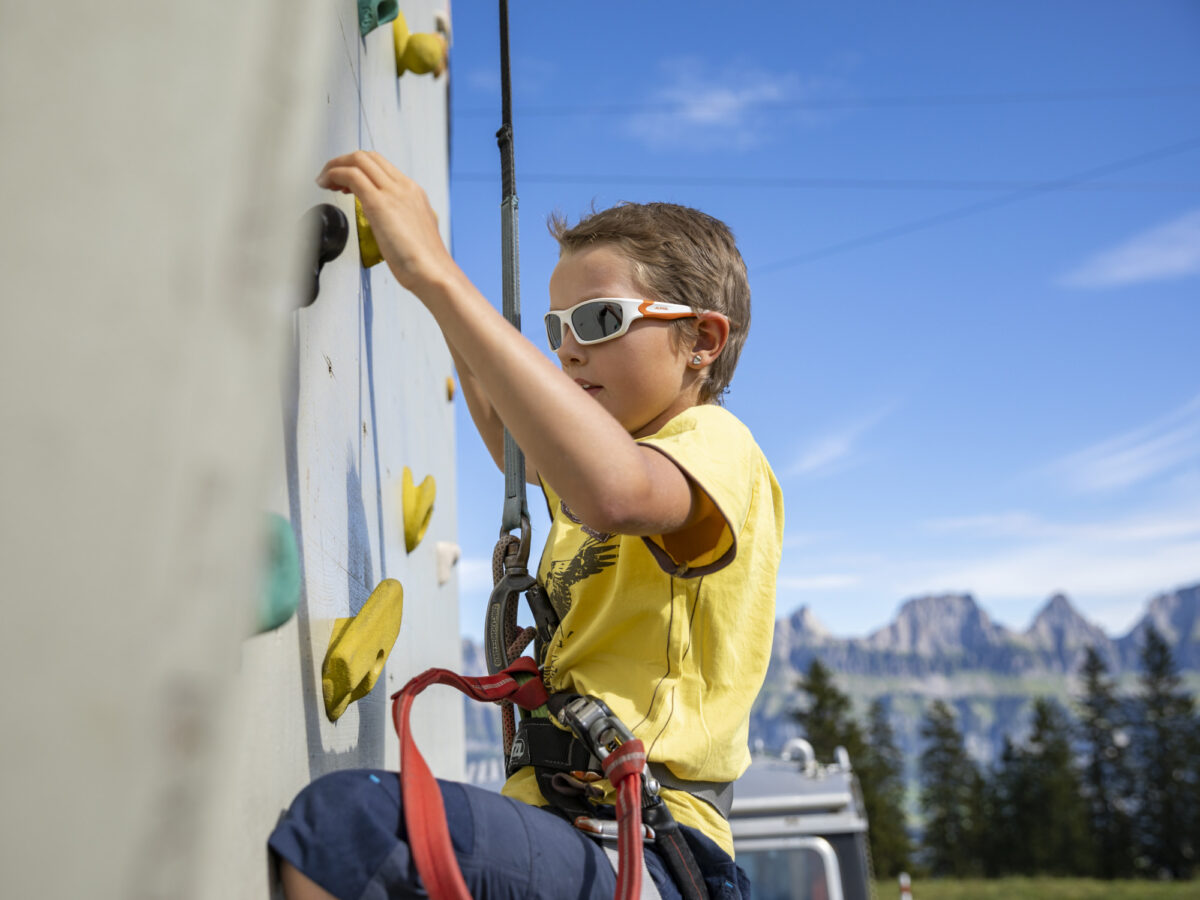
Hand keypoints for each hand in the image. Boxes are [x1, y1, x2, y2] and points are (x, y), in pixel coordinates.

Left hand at [316, 151, 455, 294]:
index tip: (345, 183)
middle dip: (343, 162)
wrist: (434, 273)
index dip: (358, 168)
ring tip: (325, 181)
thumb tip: (388, 225)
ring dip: (336, 166)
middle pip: (368, 157)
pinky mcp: (380, 204)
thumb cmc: (424, 264)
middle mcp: (404, 188)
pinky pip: (352, 175)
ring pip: (359, 160)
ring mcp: (393, 193)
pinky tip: (326, 185)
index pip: (381, 165)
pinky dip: (334, 174)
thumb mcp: (414, 234)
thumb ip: (402, 222)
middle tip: (330, 178)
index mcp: (413, 193)